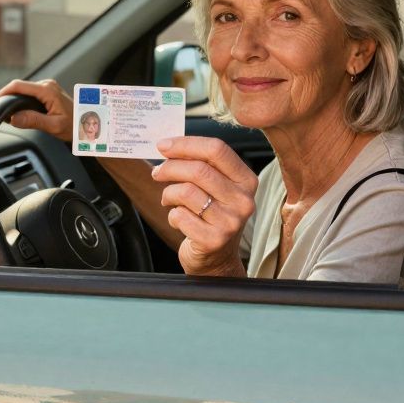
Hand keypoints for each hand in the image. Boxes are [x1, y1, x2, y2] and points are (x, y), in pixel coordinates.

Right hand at [0, 79, 74, 142]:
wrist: (88, 125)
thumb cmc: (75, 126)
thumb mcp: (53, 126)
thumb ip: (33, 121)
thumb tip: (14, 118)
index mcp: (47, 90)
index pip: (18, 86)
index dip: (3, 92)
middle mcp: (47, 85)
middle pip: (19, 87)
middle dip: (7, 97)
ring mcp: (47, 87)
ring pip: (23, 90)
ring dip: (14, 99)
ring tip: (7, 113)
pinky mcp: (47, 92)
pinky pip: (29, 93)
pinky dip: (21, 100)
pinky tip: (18, 110)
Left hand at [153, 136, 258, 276]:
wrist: (217, 258)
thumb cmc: (211, 215)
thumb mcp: (216, 187)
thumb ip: (200, 165)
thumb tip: (168, 146)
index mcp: (246, 180)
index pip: (217, 150)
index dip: (186, 144)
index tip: (163, 145)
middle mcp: (243, 200)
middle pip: (199, 170)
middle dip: (170, 167)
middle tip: (157, 172)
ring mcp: (231, 222)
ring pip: (186, 192)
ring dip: (168, 193)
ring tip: (168, 199)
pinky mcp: (214, 240)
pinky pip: (180, 216)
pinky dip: (172, 215)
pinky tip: (178, 219)